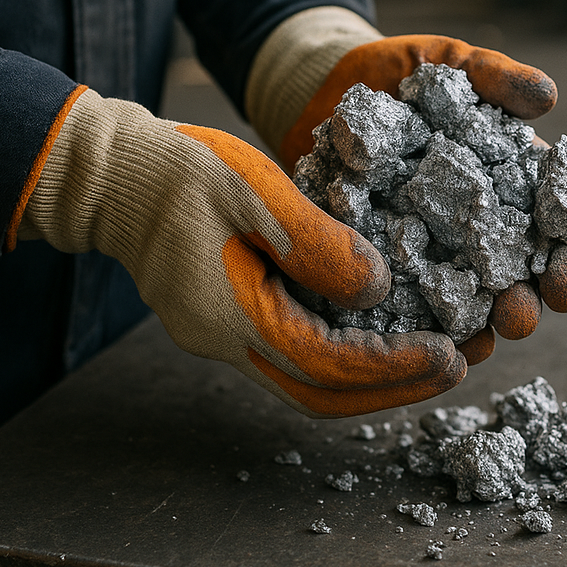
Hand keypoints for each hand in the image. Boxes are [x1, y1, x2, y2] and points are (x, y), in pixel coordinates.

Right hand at [15, 87, 465, 415]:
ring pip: (307, 380)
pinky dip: (341, 351)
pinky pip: (293, 351)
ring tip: (428, 353)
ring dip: (370, 376)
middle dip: (392, 388)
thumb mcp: (253, 191)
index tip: (451, 354)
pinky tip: (376, 323)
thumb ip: (316, 243)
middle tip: (454, 366)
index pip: (327, 366)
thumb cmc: (179, 172)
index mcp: (231, 317)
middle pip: (320, 394)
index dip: (394, 366)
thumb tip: (378, 289)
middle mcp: (226, 342)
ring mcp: (222, 335)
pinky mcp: (226, 317)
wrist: (113, 175)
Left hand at [278, 34, 566, 359]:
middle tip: (561, 293)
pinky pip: (427, 312)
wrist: (323, 94)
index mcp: (516, 172)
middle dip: (559, 280)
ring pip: (489, 295)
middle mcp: (489, 220)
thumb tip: (547, 97)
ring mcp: (446, 251)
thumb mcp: (449, 62)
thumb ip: (495, 76)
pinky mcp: (398, 272)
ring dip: (508, 313)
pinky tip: (454, 345)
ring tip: (510, 321)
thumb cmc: (399, 74)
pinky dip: (445, 332)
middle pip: (539, 260)